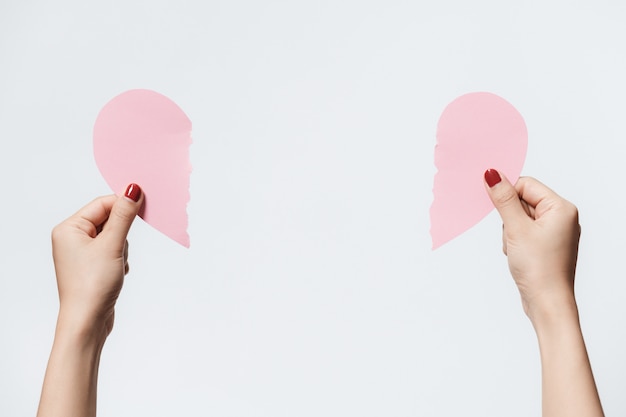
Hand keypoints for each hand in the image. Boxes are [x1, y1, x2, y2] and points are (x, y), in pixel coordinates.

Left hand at [51, 183, 142, 336]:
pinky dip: (121, 259)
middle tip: (119, 250)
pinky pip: (113, 251)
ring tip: (115, 266)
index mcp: (69, 228)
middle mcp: (72, 238)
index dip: (123, 205)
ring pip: (114, 236)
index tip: (145, 206)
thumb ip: (124, 215)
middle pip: (109, 219)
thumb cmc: (92, 285)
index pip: (102, 204)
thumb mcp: (112, 245)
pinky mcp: (92, 266)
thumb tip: (132, 189)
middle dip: (122, 234)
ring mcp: (82, 253)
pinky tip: (116, 273)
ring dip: (122, 249)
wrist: (88, 322)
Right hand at [483, 170, 580, 320]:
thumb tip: (492, 174)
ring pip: (519, 218)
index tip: (496, 208)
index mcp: (561, 208)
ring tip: (517, 249)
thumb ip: (503, 199)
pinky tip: (518, 255)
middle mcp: (561, 217)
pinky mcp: (545, 245)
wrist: (547, 303)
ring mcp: (554, 232)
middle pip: (521, 201)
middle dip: (509, 218)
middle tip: (514, 236)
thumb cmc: (539, 268)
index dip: (508, 195)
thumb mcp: (516, 228)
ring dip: (510, 231)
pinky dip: (514, 241)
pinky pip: (522, 232)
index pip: (526, 185)